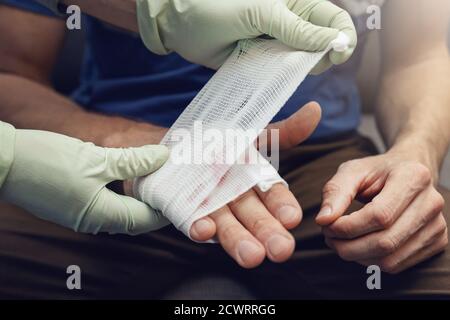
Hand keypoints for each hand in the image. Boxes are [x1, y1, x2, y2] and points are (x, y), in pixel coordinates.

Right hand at [0, 123, 168, 234]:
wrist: (3, 160)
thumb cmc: (47, 161)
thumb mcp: (97, 159)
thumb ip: (134, 161)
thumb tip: (163, 157)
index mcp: (102, 216)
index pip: (146, 220)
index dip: (167, 207)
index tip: (185, 193)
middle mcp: (93, 221)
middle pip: (136, 216)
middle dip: (156, 200)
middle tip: (175, 181)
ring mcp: (82, 214)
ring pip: (121, 208)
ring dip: (140, 193)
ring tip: (158, 174)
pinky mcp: (73, 203)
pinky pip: (107, 201)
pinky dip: (123, 190)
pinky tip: (131, 173)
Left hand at [136, 0, 355, 70]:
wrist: (180, 23)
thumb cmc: (215, 6)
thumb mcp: (260, 13)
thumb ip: (296, 29)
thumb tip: (334, 41)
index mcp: (296, 3)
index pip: (334, 19)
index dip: (342, 37)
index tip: (337, 54)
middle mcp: (290, 23)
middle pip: (322, 44)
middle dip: (320, 57)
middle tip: (303, 64)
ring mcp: (276, 44)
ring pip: (302, 63)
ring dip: (298, 69)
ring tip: (276, 62)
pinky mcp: (262, 61)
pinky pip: (280, 74)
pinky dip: (280, 78)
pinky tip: (270, 73)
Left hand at [190, 102, 321, 267]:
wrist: (173, 145)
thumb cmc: (216, 141)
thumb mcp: (249, 132)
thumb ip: (281, 130)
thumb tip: (315, 110)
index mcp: (254, 181)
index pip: (274, 196)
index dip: (283, 207)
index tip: (292, 218)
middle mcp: (235, 198)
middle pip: (254, 217)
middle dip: (267, 233)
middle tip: (281, 251)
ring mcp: (211, 207)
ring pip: (227, 225)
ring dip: (238, 240)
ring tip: (251, 257)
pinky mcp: (185, 212)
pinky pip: (191, 220)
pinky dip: (198, 226)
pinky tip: (204, 231)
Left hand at [316, 150, 447, 273]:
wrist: (408, 172)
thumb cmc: (376, 171)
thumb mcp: (352, 171)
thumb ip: (335, 192)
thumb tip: (323, 219)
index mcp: (413, 177)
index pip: (379, 215)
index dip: (348, 227)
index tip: (326, 225)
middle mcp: (431, 203)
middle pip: (385, 242)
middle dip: (348, 246)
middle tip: (328, 236)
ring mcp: (437, 225)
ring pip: (390, 259)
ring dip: (356, 256)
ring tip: (339, 241)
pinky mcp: (436, 242)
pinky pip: (396, 265)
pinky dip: (369, 261)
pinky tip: (357, 246)